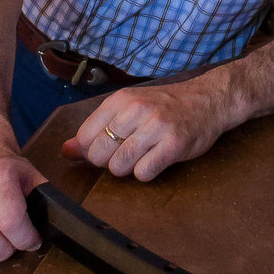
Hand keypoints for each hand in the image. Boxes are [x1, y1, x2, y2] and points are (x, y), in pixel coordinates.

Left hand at [62, 73, 240, 183]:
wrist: (208, 100)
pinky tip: (157, 159)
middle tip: (129, 152)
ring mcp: (156, 127)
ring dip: (129, 169)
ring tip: (144, 155)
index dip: (93, 150)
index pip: (85, 137)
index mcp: (120, 99)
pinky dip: (147, 173)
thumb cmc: (164, 106)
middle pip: (99, 155)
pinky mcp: (173, 145)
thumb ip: (96, 128)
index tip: (109, 147)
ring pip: (119, 167)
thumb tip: (65, 151)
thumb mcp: (128, 108)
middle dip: (109, 162)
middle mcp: (136, 109)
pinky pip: (143, 174)